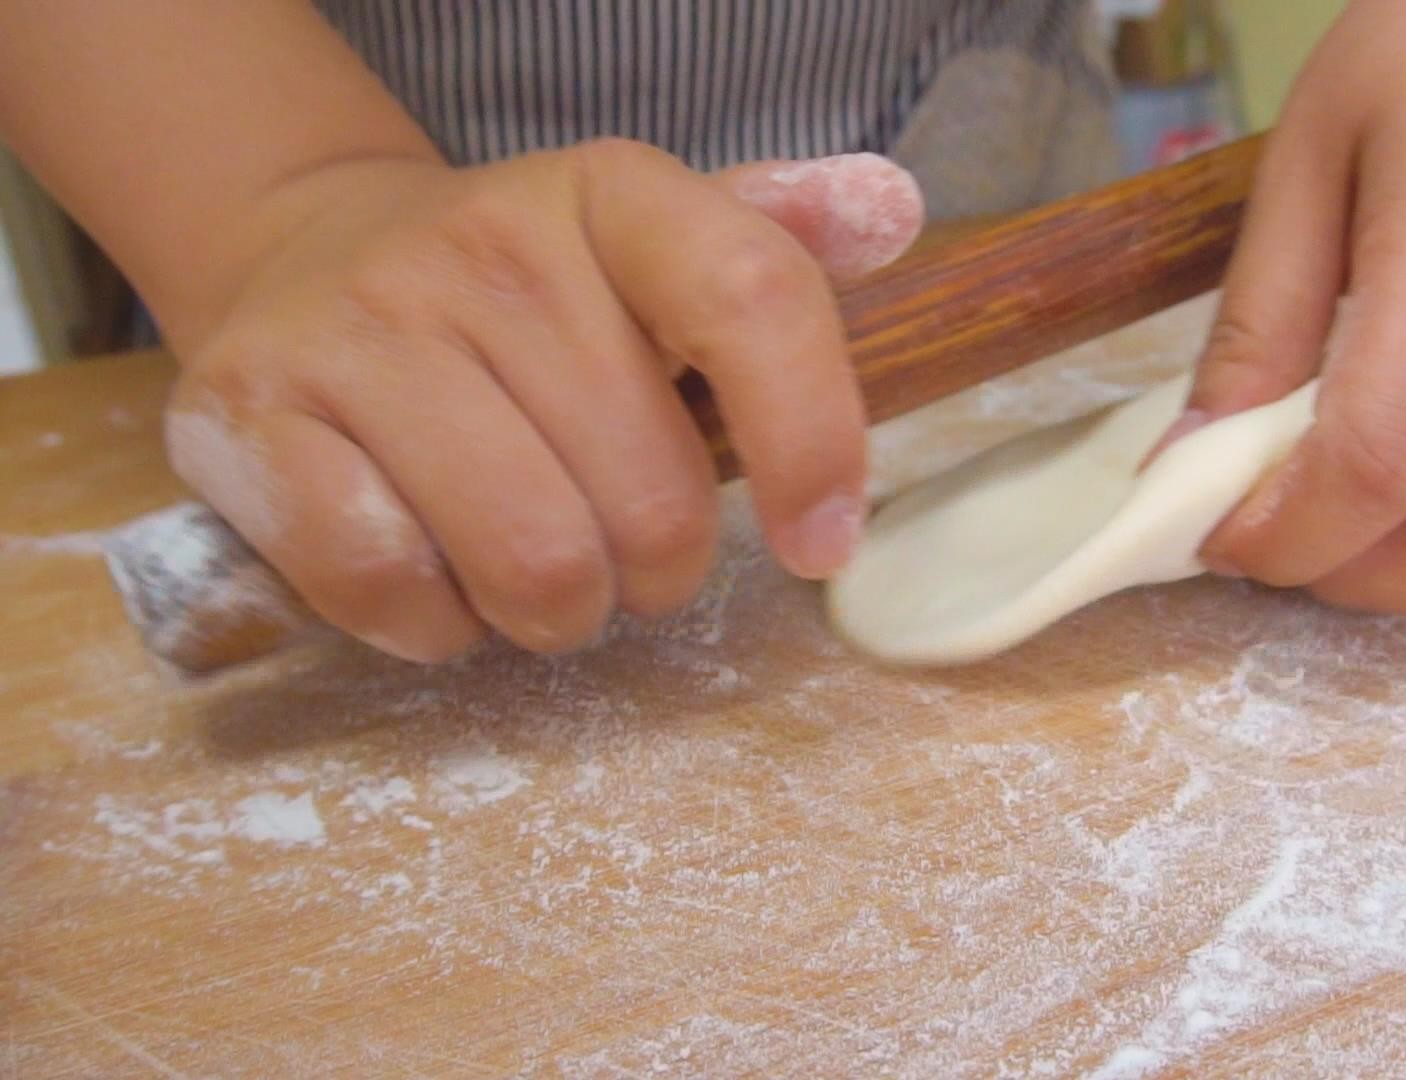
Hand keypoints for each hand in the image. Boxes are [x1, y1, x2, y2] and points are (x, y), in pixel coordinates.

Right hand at [164, 145, 922, 660]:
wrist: (306, 262)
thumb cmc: (525, 299)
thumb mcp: (651, 247)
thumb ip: (772, 250)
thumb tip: (892, 214)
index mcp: (611, 196)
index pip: (751, 297)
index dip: (812, 440)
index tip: (822, 544)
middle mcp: (485, 243)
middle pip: (648, 496)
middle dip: (658, 569)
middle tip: (625, 547)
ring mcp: (358, 326)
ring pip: (531, 559)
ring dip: (557, 610)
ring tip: (540, 567)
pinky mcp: (253, 414)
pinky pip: (392, 585)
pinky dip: (437, 623)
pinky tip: (440, 577)